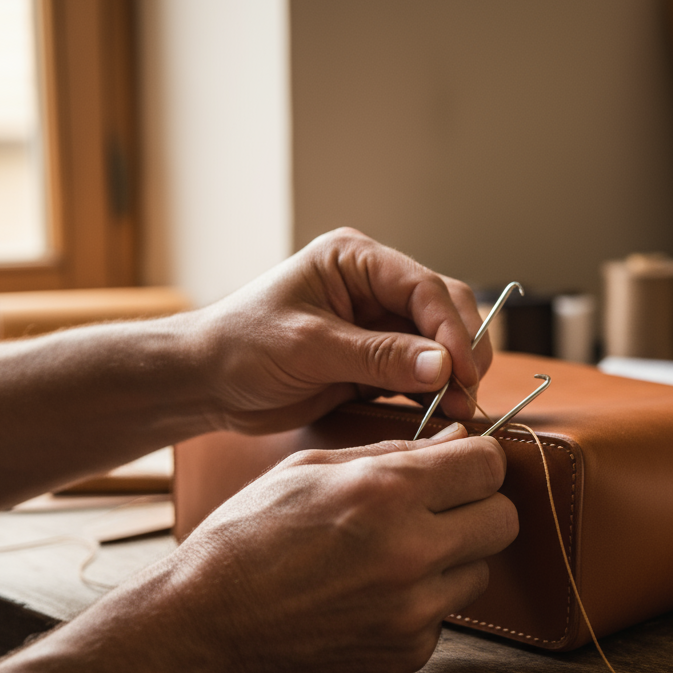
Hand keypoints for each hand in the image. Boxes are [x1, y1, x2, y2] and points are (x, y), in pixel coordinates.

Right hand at [162, 423, 516, 672]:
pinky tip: (370, 596)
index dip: (479, 460)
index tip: (461, 466)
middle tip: (440, 508)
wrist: (204, 626)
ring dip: (451, 559)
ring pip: (479, 572)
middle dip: (478, 507)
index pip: (490, 466)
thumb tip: (456, 439)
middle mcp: (412, 552)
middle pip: (504, 520)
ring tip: (393, 556)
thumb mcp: (311, 469)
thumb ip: (394, 453)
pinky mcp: (408, 653)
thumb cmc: (248, 537)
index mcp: (387, 493)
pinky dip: (420, 605)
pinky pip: (443, 617)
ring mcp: (414, 610)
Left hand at [195, 228, 490, 434]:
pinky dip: (436, 392)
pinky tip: (442, 413)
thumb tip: (444, 366)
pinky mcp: (377, 361)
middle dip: (461, 350)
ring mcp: (378, 324)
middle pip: (444, 309)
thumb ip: (378, 357)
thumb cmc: (240, 348)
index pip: (424, 287)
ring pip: (440, 342)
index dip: (451, 328)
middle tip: (468, 395)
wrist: (205, 385)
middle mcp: (374, 286)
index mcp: (355, 260)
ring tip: (459, 409)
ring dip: (455, 374)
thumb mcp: (309, 348)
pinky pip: (421, 372)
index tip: (462, 371)